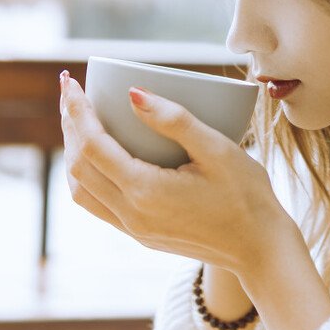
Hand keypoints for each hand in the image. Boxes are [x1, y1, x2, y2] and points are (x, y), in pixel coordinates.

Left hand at [58, 70, 295, 275]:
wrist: (260, 248)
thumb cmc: (247, 195)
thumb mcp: (217, 149)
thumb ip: (174, 120)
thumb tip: (132, 93)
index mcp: (146, 192)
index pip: (92, 146)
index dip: (77, 111)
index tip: (72, 82)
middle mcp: (132, 215)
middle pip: (78, 168)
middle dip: (69, 126)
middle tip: (71, 92)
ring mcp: (135, 230)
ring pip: (82, 191)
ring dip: (73, 154)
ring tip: (78, 121)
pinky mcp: (142, 235)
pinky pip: (99, 204)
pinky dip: (88, 174)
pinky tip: (100, 155)